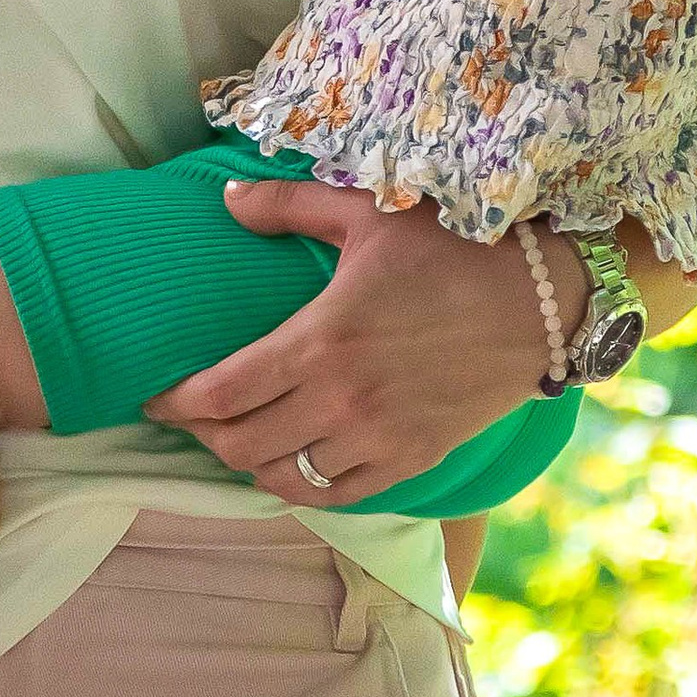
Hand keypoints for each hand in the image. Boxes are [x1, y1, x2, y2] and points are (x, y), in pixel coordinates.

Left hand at [142, 185, 585, 502]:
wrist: (543, 302)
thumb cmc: (454, 248)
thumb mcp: (366, 212)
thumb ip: (286, 206)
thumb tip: (224, 199)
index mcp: (321, 340)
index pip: (221, 393)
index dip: (176, 403)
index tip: (154, 396)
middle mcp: (343, 401)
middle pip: (242, 446)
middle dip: (203, 437)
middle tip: (189, 418)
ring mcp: (380, 438)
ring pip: (287, 480)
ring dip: (250, 465)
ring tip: (237, 440)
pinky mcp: (415, 459)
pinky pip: (341, 497)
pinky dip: (305, 489)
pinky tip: (292, 467)